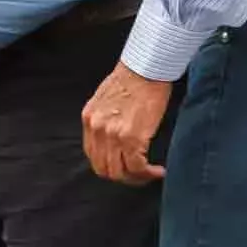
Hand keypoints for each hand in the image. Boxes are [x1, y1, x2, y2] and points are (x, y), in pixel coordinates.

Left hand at [82, 64, 172, 184]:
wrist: (145, 68)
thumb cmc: (132, 78)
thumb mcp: (106, 99)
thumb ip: (105, 119)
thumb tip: (114, 138)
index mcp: (89, 118)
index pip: (93, 155)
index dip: (109, 165)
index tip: (124, 167)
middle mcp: (97, 129)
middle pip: (103, 169)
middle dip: (122, 176)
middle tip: (138, 175)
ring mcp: (112, 135)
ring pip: (120, 173)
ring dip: (136, 178)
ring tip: (149, 174)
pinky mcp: (131, 138)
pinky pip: (137, 167)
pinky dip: (148, 174)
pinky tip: (158, 170)